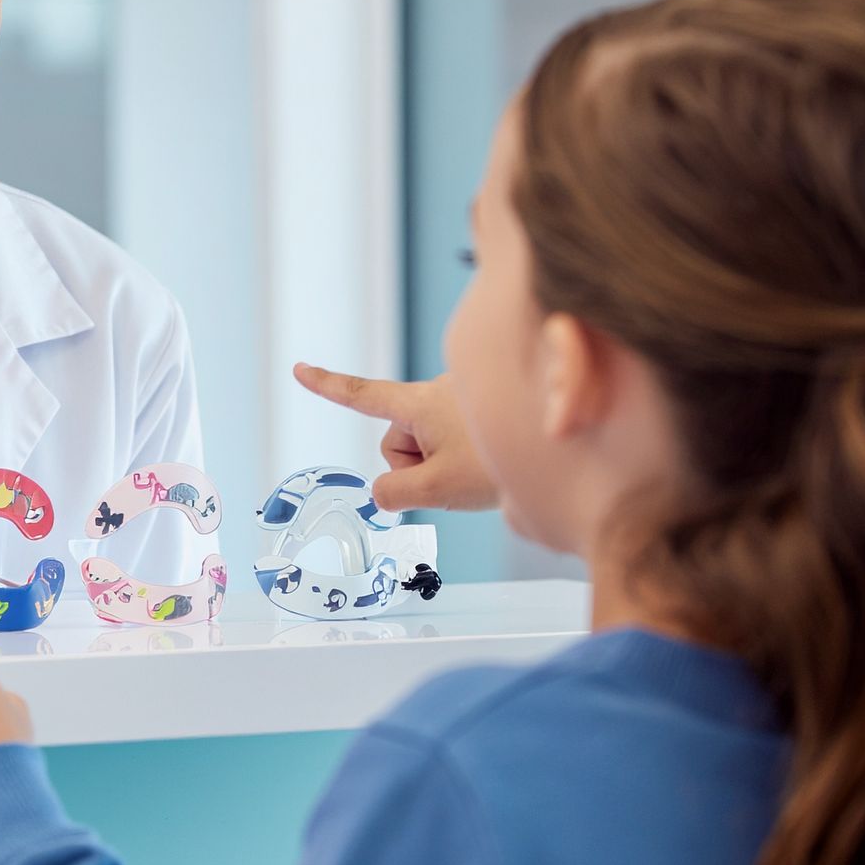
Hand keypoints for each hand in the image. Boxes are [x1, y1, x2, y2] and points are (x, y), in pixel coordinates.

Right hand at [292, 365, 499, 511]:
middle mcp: (437, 393)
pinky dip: (461, 456)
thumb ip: (396, 493)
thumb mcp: (439, 487)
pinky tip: (488, 465)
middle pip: (399, 438)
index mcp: (420, 405)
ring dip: (441, 463)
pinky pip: (452, 438)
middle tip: (452, 480)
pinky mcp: (479, 409)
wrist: (564, 450)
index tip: (300, 370)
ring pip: (427, 443)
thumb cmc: (501, 463)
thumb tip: (381, 494)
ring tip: (478, 471)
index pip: (362, 395)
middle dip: (414, 464)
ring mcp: (460, 400)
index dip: (327, 386)